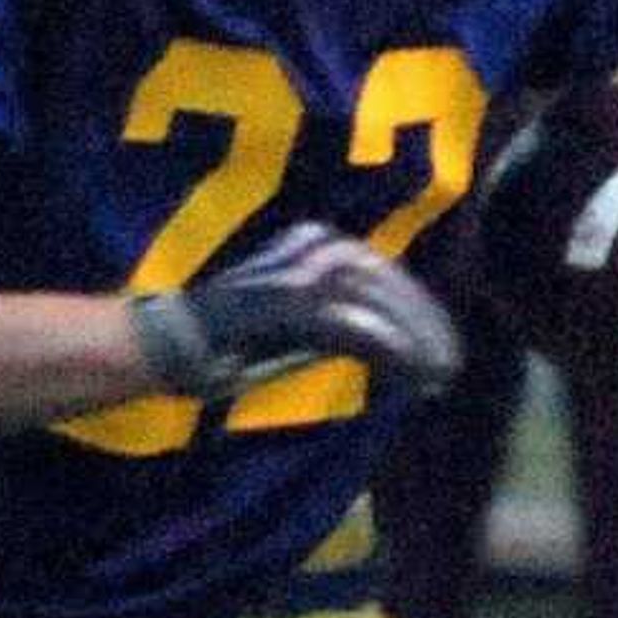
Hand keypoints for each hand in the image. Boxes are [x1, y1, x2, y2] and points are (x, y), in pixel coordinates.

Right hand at [128, 220, 462, 401]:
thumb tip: (390, 337)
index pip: (382, 268)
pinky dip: (393, 354)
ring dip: (417, 341)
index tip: (441, 344)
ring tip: (439, 374)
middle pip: (389, 282)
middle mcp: (311, 245)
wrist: (166, 345)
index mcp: (312, 238)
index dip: (418, 307)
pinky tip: (414, 378)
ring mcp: (300, 273)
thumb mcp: (291, 318)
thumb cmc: (223, 341)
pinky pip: (357, 330)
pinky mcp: (292, 306)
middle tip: (451, 363)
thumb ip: (334, 313)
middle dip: (426, 324)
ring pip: (380, 303)